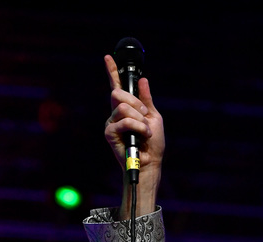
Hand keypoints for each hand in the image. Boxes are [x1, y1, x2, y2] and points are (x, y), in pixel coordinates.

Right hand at [104, 54, 164, 171]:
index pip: (117, 86)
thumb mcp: (154, 117)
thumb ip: (147, 100)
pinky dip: (137, 127)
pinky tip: (143, 135)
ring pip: (122, 107)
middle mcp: (116, 113)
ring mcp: (112, 123)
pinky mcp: (109, 133)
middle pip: (117, 93)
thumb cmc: (153, 144)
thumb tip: (143, 80)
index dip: (112, 71)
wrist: (151, 163)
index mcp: (126, 108)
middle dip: (135, 103)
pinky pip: (124, 121)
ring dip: (139, 119)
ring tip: (146, 131)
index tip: (108, 57)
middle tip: (145, 115)